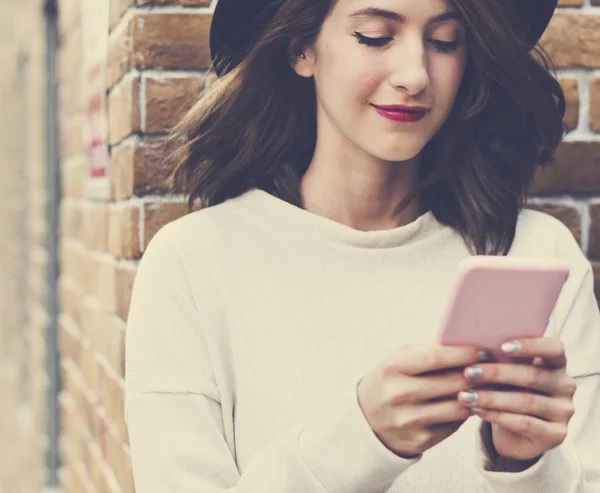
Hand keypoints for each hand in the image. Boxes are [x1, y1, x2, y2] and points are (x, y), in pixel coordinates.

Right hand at [357, 344, 486, 458]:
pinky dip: (464, 413)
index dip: (463, 354)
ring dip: (476, 396)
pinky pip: (454, 425)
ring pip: (459, 406)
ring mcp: (409, 420)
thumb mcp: (398, 362)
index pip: (436, 358)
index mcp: (393, 368)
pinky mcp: (420, 440)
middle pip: (452, 382)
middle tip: (489, 369)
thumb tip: (469, 350)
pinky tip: (467, 404)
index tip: (481, 351)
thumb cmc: (389, 383)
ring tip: (483, 387)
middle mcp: (400, 394)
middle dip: (476, 375)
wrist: (365, 422)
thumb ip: (428, 354)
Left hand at [456, 337, 576, 461]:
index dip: (531, 346)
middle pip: (532, 376)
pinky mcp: (557, 434)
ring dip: (491, 398)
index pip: (554, 348)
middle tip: (468, 372)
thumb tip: (474, 349)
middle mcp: (566, 385)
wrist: (516, 434)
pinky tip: (476, 410)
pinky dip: (496, 415)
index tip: (503, 346)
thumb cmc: (508, 392)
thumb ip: (502, 359)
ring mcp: (563, 411)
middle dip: (496, 373)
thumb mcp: (507, 374)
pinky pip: (524, 423)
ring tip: (465, 395)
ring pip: (525, 401)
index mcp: (557, 363)